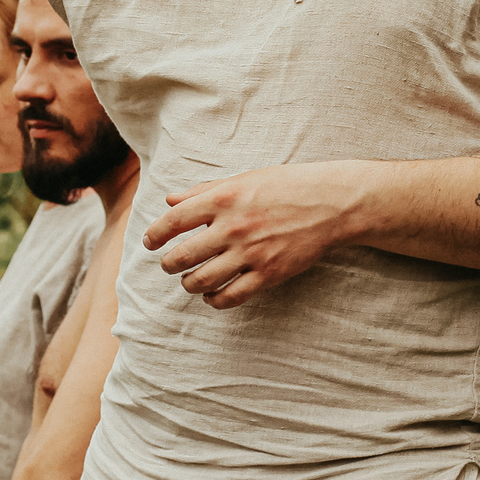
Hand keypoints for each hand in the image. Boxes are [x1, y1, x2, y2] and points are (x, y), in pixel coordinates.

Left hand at [143, 160, 365, 308]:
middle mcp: (232, 227)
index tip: (149, 242)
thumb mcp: (243, 179)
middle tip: (168, 266)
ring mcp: (250, 253)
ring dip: (188, 284)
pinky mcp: (268, 274)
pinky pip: (230, 297)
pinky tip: (212, 296)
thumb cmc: (285, 187)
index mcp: (223, 199)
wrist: (330, 204)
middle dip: (168, 265)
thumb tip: (170, 200)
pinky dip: (214, 300)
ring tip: (190, 281)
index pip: (173, 221)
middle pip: (181, 257)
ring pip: (201, 281)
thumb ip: (204, 191)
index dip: (154, 234)